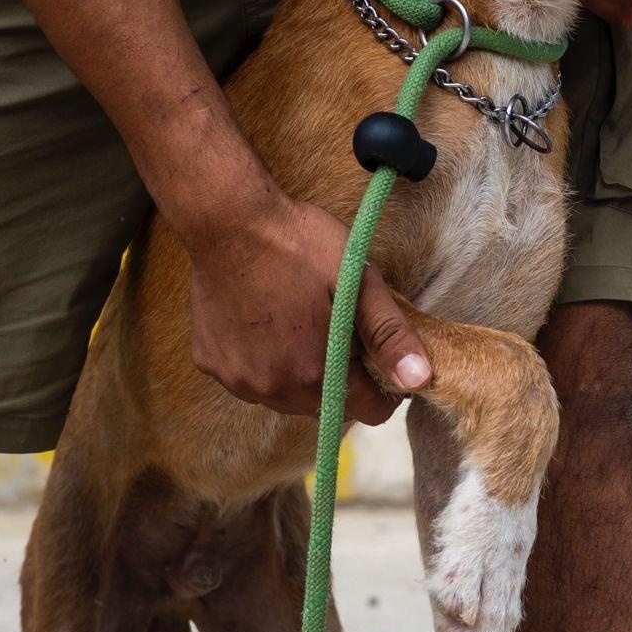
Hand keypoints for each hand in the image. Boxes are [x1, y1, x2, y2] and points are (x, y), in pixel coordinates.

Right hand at [188, 194, 431, 423]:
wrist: (229, 220)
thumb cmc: (299, 244)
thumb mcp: (358, 282)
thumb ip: (390, 336)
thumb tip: (421, 381)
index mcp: (316, 374)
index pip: (369, 411)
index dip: (384, 385)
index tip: (376, 351)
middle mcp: (273, 389)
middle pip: (325, 405)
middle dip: (339, 375)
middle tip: (335, 325)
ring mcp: (238, 379)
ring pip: (284, 395)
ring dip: (297, 372)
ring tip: (298, 322)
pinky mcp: (210, 364)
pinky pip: (247, 377)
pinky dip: (260, 359)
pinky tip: (261, 320)